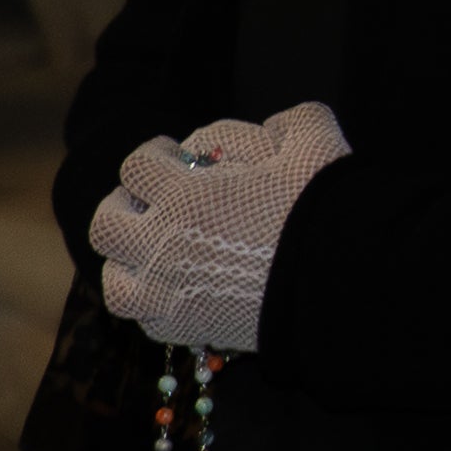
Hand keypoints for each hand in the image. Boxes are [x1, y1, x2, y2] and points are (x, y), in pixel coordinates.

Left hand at [88, 102, 352, 354]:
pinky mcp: (186, 329)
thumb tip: (274, 125)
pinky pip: (145, 319)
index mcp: (185, 196)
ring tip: (151, 252)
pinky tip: (176, 289)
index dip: (154, 154)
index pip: (136, 167)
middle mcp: (163, 246)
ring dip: (126, 261)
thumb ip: (291, 121)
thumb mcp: (317, 143)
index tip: (171, 155)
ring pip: (114, 279)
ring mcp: (169, 293)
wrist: (344, 283)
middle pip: (106, 223)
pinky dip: (153, 303)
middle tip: (147, 202)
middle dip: (123, 205)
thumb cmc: (325, 211)